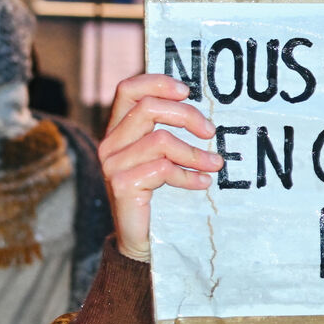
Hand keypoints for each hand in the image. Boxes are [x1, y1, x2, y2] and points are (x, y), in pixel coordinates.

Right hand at [99, 74, 222, 261]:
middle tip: (210, 131)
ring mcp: (113, 165)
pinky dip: (189, 175)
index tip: (188, 91)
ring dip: (195, 152)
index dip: (157, 82)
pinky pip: (163, 169)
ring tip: (214, 164)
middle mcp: (109, 144)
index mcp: (117, 130)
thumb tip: (204, 115)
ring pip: (160, 140)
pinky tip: (203, 183)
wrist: (140, 241)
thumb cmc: (157, 195)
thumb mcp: (161, 159)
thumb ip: (168, 133)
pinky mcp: (122, 185)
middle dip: (187, 116)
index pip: (128, 89)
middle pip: (148, 108)